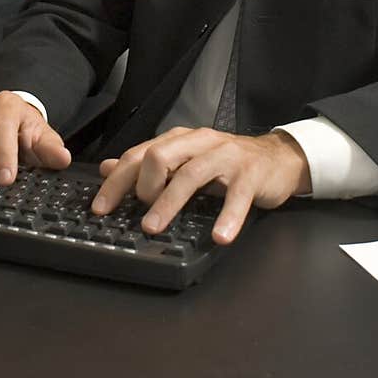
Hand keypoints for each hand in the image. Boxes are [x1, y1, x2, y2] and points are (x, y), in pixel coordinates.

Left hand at [92, 127, 310, 243]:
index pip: (139, 155)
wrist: (277, 158)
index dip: (116, 182)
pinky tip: (218, 236)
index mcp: (179, 140)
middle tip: (137, 218)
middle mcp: (199, 143)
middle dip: (142, 188)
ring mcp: (226, 156)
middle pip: (160, 156)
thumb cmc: (227, 164)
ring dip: (170, 203)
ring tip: (154, 228)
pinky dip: (227, 217)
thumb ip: (147, 164)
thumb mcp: (185, 161)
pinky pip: (236, 195)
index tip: (99, 208)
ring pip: (192, 174)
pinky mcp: (250, 174)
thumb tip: (107, 167)